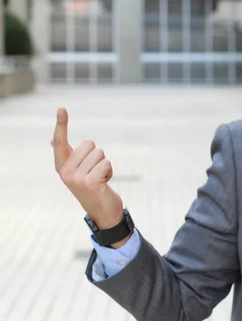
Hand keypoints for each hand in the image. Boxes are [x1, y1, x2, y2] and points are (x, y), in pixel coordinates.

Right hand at [52, 107, 129, 246]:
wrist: (103, 212)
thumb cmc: (92, 188)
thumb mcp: (77, 171)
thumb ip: (67, 155)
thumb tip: (52, 140)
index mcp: (61, 166)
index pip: (60, 141)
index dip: (61, 124)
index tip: (61, 108)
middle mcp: (65, 172)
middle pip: (89, 144)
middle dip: (98, 156)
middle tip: (96, 173)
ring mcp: (76, 178)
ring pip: (100, 154)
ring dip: (105, 165)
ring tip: (100, 179)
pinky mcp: (89, 182)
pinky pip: (106, 164)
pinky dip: (110, 172)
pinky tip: (105, 184)